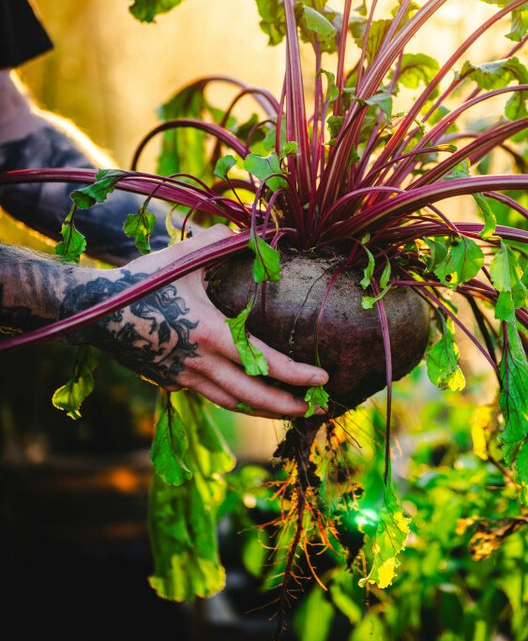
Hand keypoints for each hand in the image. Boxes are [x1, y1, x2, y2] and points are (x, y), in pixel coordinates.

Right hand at [72, 226, 328, 418]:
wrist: (91, 312)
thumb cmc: (139, 283)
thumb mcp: (182, 258)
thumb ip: (219, 242)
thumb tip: (252, 230)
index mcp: (210, 335)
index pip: (264, 362)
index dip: (297, 375)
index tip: (323, 379)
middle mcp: (199, 364)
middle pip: (253, 395)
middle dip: (287, 405)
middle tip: (315, 409)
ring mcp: (182, 377)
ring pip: (231, 402)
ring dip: (261, 408)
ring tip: (287, 410)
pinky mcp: (169, 382)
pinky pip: (208, 394)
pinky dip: (232, 398)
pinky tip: (244, 393)